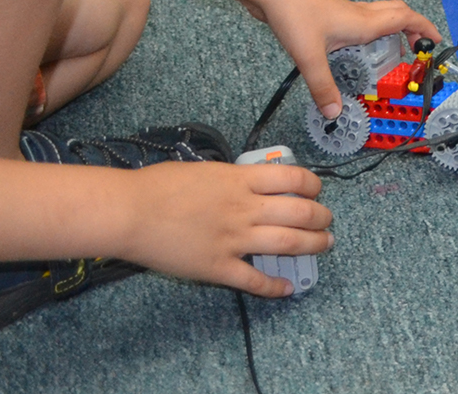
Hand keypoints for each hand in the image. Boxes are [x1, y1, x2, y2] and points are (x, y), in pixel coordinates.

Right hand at [116, 159, 332, 296]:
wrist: (129, 212)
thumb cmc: (159, 185)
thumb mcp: (206, 169)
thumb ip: (233, 178)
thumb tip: (251, 181)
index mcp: (241, 180)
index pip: (295, 179)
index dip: (314, 185)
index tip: (317, 190)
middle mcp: (245, 209)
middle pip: (300, 212)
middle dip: (322, 217)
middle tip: (327, 221)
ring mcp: (233, 239)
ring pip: (288, 243)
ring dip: (313, 245)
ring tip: (324, 245)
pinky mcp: (217, 267)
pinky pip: (254, 281)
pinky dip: (274, 287)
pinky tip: (287, 289)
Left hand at [244, 0, 438, 117]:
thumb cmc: (292, 12)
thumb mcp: (309, 56)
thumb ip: (323, 87)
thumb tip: (335, 112)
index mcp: (363, 22)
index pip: (406, 19)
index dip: (425, 28)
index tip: (436, 40)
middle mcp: (358, 14)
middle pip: (397, 13)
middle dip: (412, 29)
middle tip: (413, 49)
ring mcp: (343, 12)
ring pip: (378, 16)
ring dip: (389, 31)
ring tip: (385, 56)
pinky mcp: (329, 13)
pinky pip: (359, 21)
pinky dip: (367, 33)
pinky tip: (351, 51)